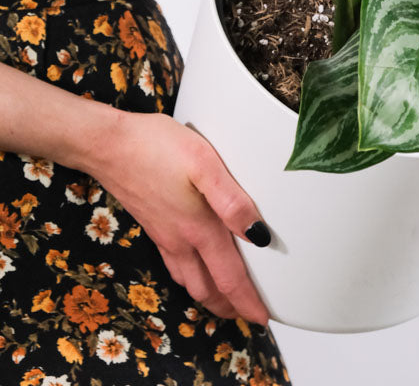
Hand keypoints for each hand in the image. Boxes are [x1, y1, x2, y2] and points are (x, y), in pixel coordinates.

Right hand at [90, 111, 270, 324]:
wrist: (108, 145)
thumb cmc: (157, 147)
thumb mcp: (204, 163)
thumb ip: (232, 201)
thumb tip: (258, 235)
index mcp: (198, 228)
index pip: (228, 278)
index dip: (247, 302)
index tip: (263, 320)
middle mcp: (180, 240)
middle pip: (208, 289)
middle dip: (230, 307)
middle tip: (250, 314)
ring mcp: (163, 235)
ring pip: (189, 280)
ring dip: (210, 295)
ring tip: (227, 299)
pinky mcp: (153, 225)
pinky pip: (175, 265)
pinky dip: (190, 278)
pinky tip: (194, 269)